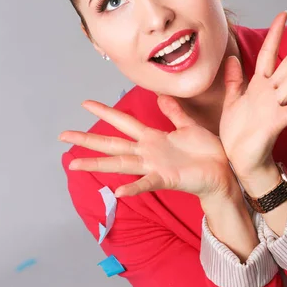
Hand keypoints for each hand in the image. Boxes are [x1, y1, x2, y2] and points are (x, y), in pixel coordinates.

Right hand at [59, 96, 238, 200]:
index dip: (105, 112)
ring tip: (74, 163)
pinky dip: (132, 187)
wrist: (224, 172)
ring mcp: (154, 166)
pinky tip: (117, 190)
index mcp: (153, 138)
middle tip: (63, 135)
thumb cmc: (208, 152)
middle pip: (112, 143)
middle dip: (87, 139)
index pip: (123, 122)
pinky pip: (146, 183)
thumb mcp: (189, 126)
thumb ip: (174, 113)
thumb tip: (161, 96)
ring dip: (97, 163)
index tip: (85, 103)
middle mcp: (148, 153)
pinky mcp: (166, 178)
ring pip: (120, 163)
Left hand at [219, 11, 286, 182]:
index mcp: (259, 86)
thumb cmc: (237, 132)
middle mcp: (270, 93)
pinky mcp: (276, 123)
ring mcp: (275, 106)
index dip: (275, 33)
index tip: (283, 14)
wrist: (239, 159)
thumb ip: (234, 80)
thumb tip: (232, 58)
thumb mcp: (232, 101)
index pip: (269, 53)